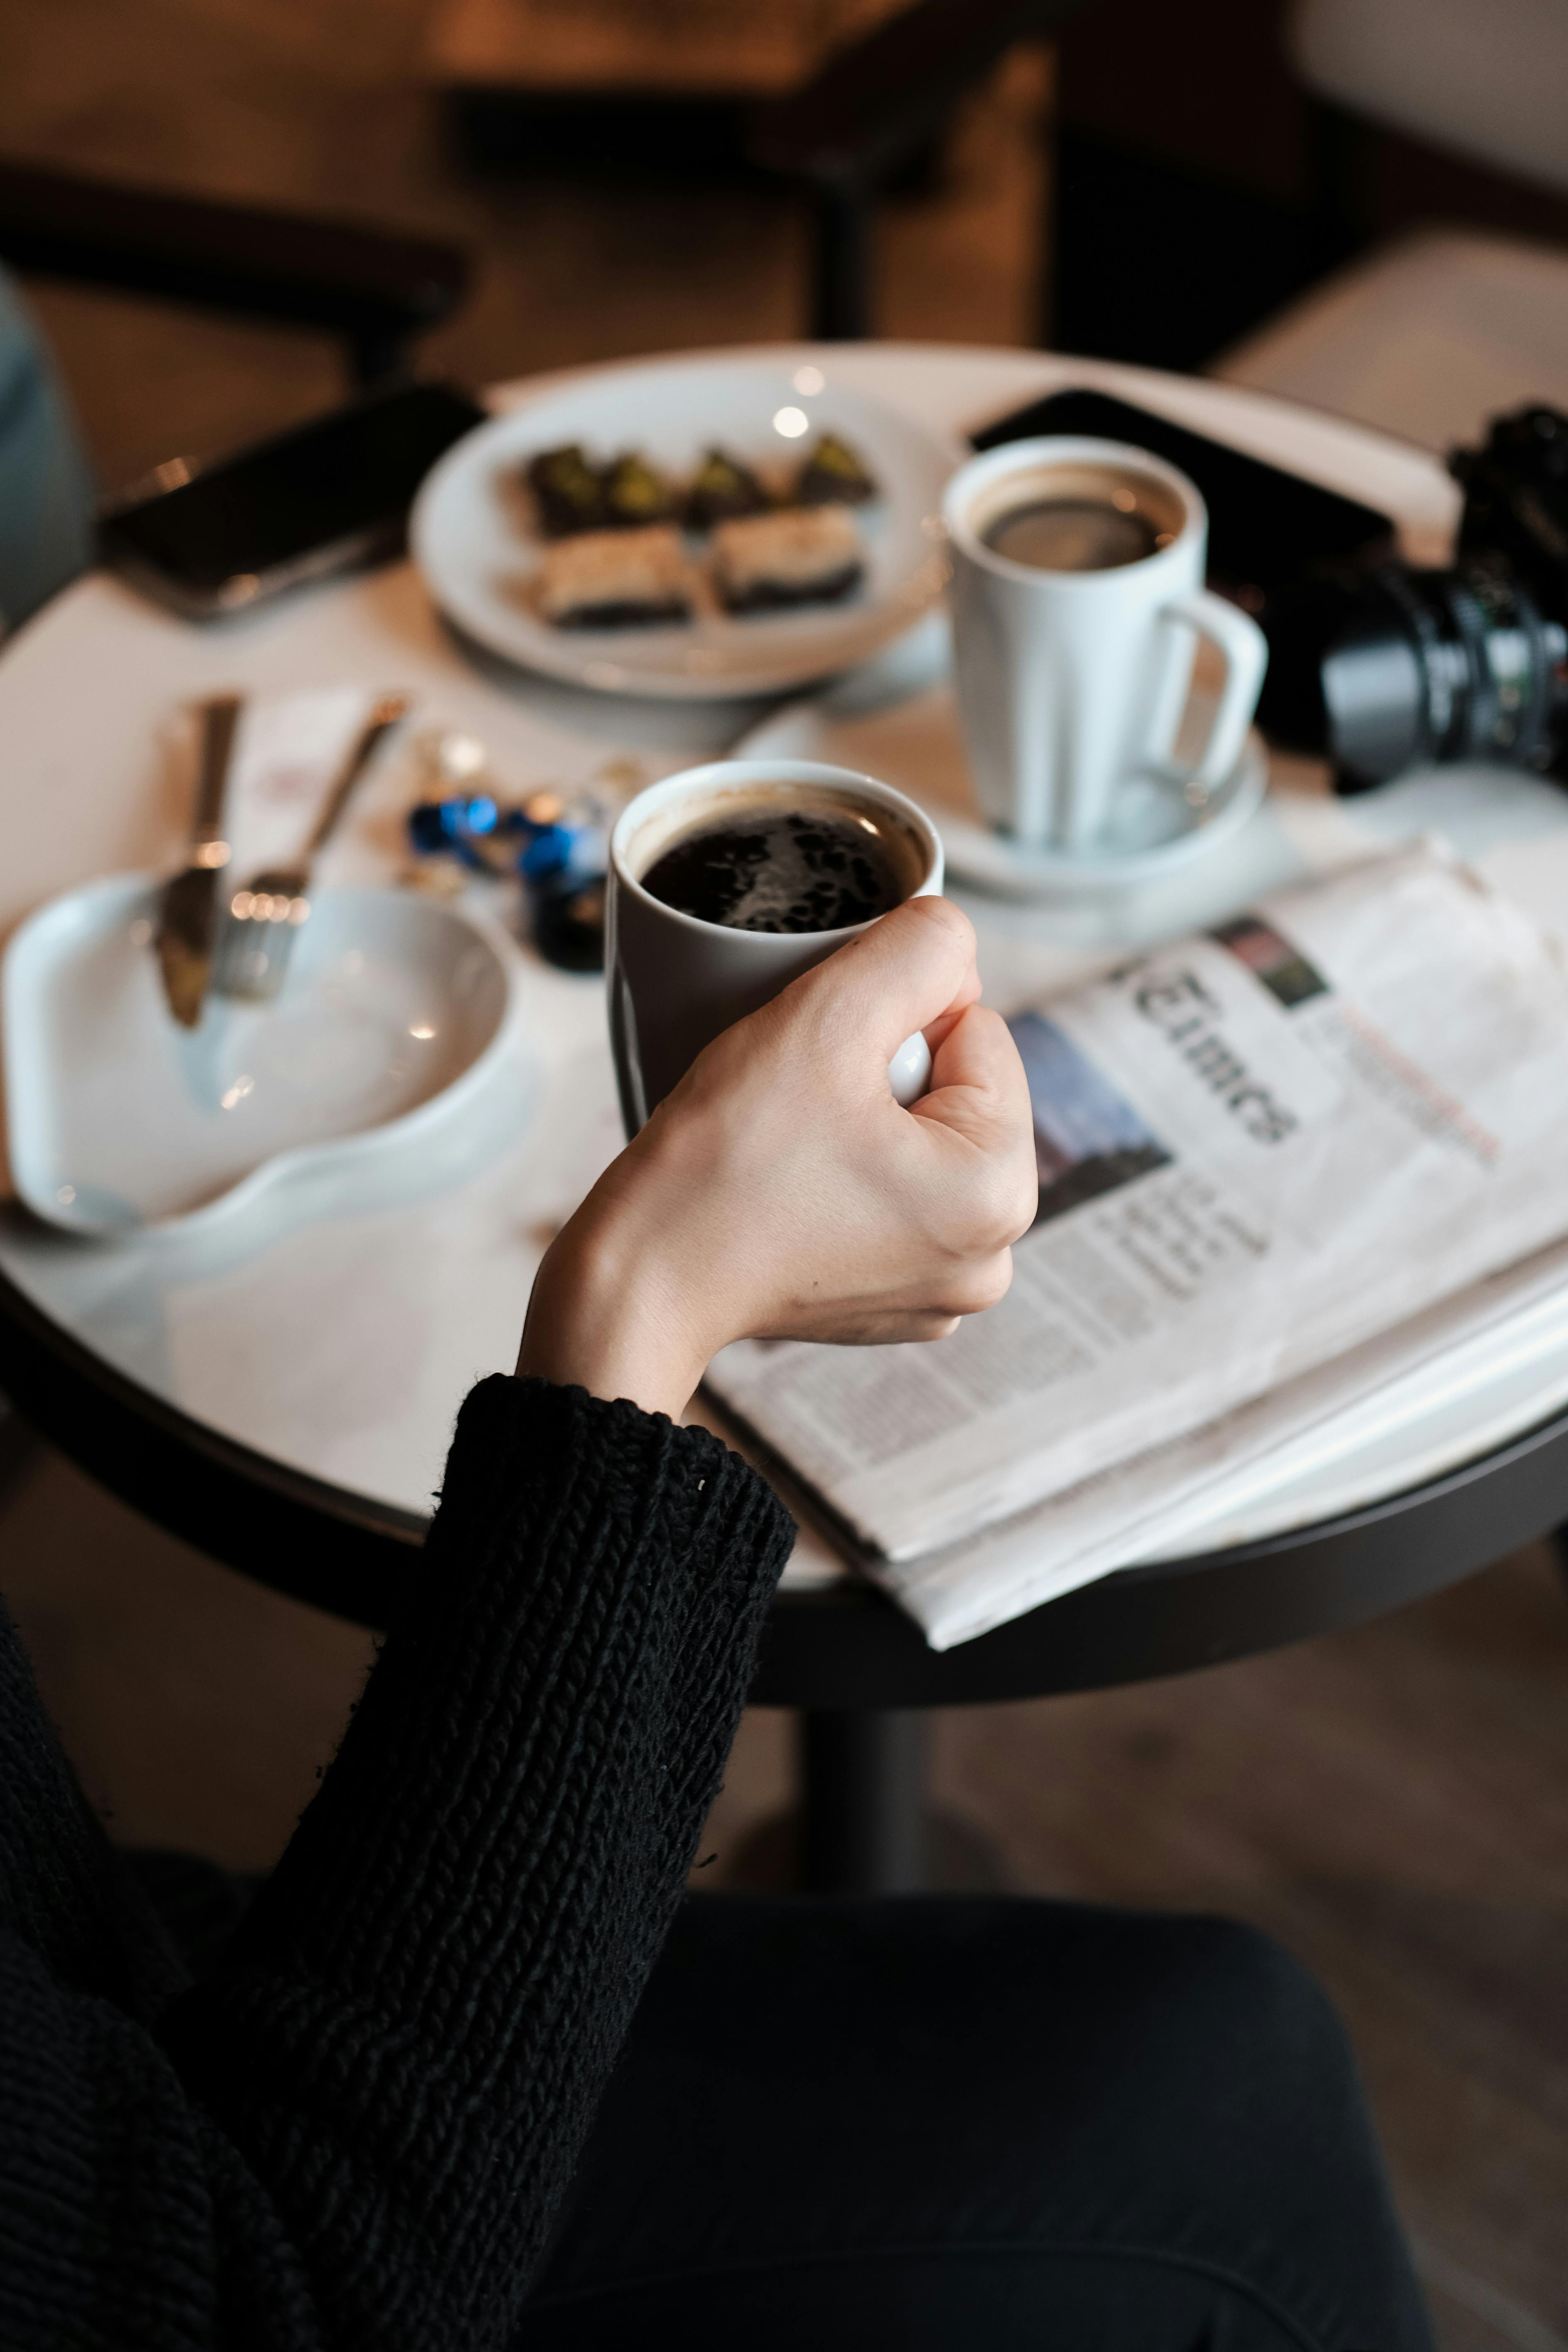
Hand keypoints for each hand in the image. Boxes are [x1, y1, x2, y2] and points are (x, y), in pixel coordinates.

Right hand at [517, 896, 1037, 1418]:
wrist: (641, 1282)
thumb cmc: (724, 1166)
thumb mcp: (824, 1019)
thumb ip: (917, 950)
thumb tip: (954, 943)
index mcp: (999, 1192)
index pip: (980, 1029)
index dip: (897, 1017)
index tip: (823, 1057)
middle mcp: (990, 1258)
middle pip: (956, 1090)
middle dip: (885, 1073)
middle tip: (801, 1100)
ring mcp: (942, 1292)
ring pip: (921, 1140)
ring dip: (865, 1119)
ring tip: (791, 1141)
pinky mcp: (892, 1306)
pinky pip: (891, 1197)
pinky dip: (847, 1175)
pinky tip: (789, 1184)